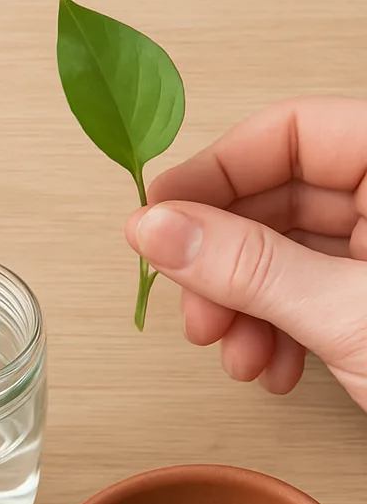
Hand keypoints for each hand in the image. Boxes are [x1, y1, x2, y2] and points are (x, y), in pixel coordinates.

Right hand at [124, 96, 366, 407]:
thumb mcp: (348, 313)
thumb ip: (249, 268)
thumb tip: (155, 229)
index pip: (290, 133)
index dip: (214, 173)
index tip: (157, 219)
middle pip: (278, 201)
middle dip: (224, 266)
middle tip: (195, 309)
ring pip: (285, 256)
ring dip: (244, 311)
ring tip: (239, 357)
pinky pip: (309, 294)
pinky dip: (280, 334)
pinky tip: (277, 370)